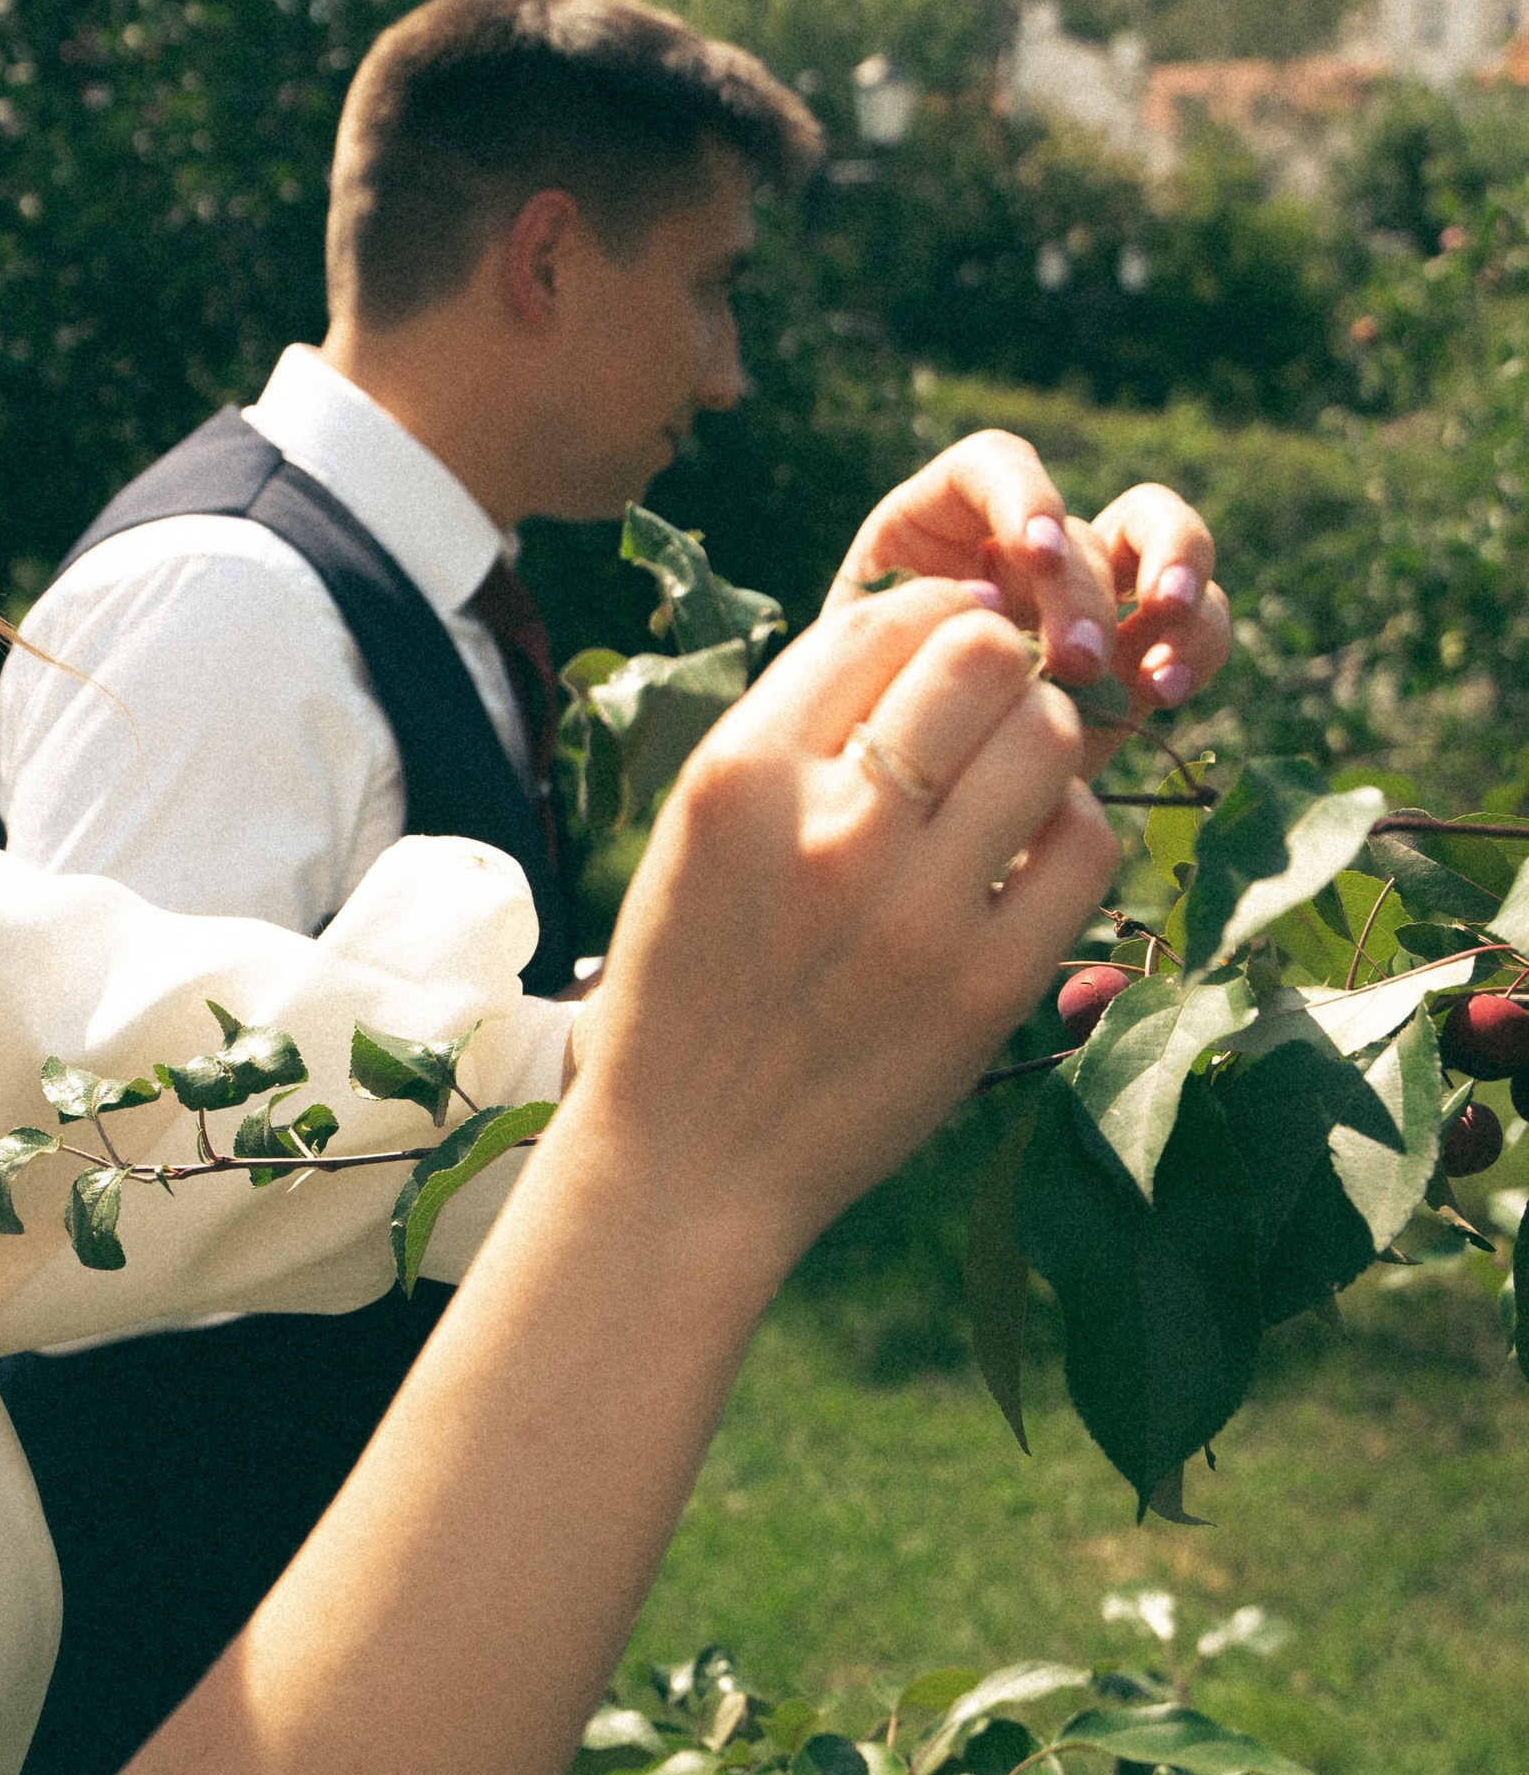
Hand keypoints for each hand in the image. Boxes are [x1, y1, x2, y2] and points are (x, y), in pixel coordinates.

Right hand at [577, 581, 1117, 1267]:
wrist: (688, 1160)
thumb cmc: (690, 985)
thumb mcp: (699, 837)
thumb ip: (793, 738)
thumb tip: (925, 631)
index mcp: (739, 779)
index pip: (877, 621)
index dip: (932, 614)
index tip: (947, 640)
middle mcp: (829, 831)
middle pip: (979, 658)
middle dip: (1000, 666)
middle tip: (993, 706)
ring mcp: (915, 912)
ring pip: (1048, 740)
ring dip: (1046, 739)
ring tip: (1016, 778)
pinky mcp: (987, 986)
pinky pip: (1086, 848)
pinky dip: (1076, 830)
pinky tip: (1034, 852)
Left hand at [824, 429, 1230, 777]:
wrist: (891, 794)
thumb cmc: (856, 730)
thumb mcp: (861, 677)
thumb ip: (918, 639)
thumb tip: (992, 627)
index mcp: (940, 528)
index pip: (994, 465)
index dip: (1022, 494)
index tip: (1029, 552)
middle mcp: (1021, 545)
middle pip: (1077, 526)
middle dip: (1084, 591)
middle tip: (1076, 660)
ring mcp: (1091, 588)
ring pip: (1166, 540)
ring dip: (1177, 587)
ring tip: (1158, 670)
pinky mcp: (1139, 644)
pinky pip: (1196, 619)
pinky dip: (1195, 647)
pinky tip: (1167, 692)